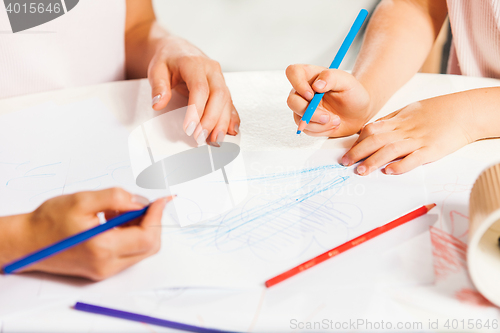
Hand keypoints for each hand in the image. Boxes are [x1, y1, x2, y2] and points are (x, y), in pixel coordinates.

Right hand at [13, 188, 171, 280]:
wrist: (27, 242)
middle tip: (140, 203)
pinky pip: (127, 252)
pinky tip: (114, 219)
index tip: (163, 200)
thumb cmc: (49, 221)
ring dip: (139, 227)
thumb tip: (140, 202)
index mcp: (102, 248)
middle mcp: (106, 264)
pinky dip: (129, 234)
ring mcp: (105, 269)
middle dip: (151, 222)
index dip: (158, 216)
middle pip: (149, 246)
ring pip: (140, 249)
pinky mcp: (102, 269)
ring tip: (118, 209)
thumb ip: (116, 198)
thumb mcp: (82, 200)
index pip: (147, 236)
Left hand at [148, 37, 239, 145]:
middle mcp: (211, 70)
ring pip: (226, 101)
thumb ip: (158, 86)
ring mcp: (219, 78)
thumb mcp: (156, 69)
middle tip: (201, 138)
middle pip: (218, 96)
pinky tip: (230, 131)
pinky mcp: (222, 87)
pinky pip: (230, 103)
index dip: (196, 110)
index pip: (200, 88)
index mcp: (194, 63)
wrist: (177, 49)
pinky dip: (230, 118)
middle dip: (211, 120)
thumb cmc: (168, 59)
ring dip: (222, 123)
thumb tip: (158, 104)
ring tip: (214, 140)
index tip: (189, 128)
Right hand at [286, 64, 371, 136]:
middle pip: (292, 101)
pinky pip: (306, 129)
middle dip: (309, 112)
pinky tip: (333, 124)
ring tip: (336, 120)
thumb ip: (331, 77)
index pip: (293, 72)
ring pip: (298, 118)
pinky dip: (321, 130)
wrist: (359, 112)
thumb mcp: (347, 81)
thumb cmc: (353, 93)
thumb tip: (317, 85)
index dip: (298, 83)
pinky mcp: (307, 122)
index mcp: (310, 75)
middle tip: (326, 116)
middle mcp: (302, 91)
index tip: (312, 94)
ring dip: (318, 124)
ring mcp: (303, 107)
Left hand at [341, 95, 474, 175]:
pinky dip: (401, 165)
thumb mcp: (410, 110)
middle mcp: (405, 130)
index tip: (346, 152)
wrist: (465, 111)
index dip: (357, 141)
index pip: (371, 130)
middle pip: (376, 140)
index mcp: (399, 121)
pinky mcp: (432, 149)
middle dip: (357, 152)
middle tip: (344, 163)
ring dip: (373, 161)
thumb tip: (370, 129)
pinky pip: (414, 158)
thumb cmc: (437, 111)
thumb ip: (390, 121)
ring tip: (361, 171)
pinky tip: (390, 171)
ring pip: (391, 150)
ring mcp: (419, 140)